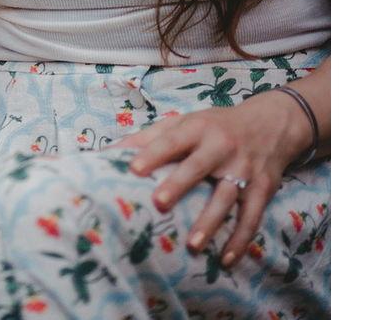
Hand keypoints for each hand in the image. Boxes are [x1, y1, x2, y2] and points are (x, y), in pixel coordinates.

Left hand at [122, 90, 311, 268]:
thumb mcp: (186, 122)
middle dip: (179, 184)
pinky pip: (252, 217)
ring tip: (192, 245)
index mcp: (198, 128)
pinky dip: (240, 239)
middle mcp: (221, 146)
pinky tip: (226, 260)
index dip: (153, 153)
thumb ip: (150, 137)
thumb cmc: (216, 126)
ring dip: (210, 222)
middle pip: (198, 166)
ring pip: (226, 197)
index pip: (172, 140)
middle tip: (159, 203)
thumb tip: (111, 151)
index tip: (133, 169)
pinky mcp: (262, 189)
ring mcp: (244, 169)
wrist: (271, 124)